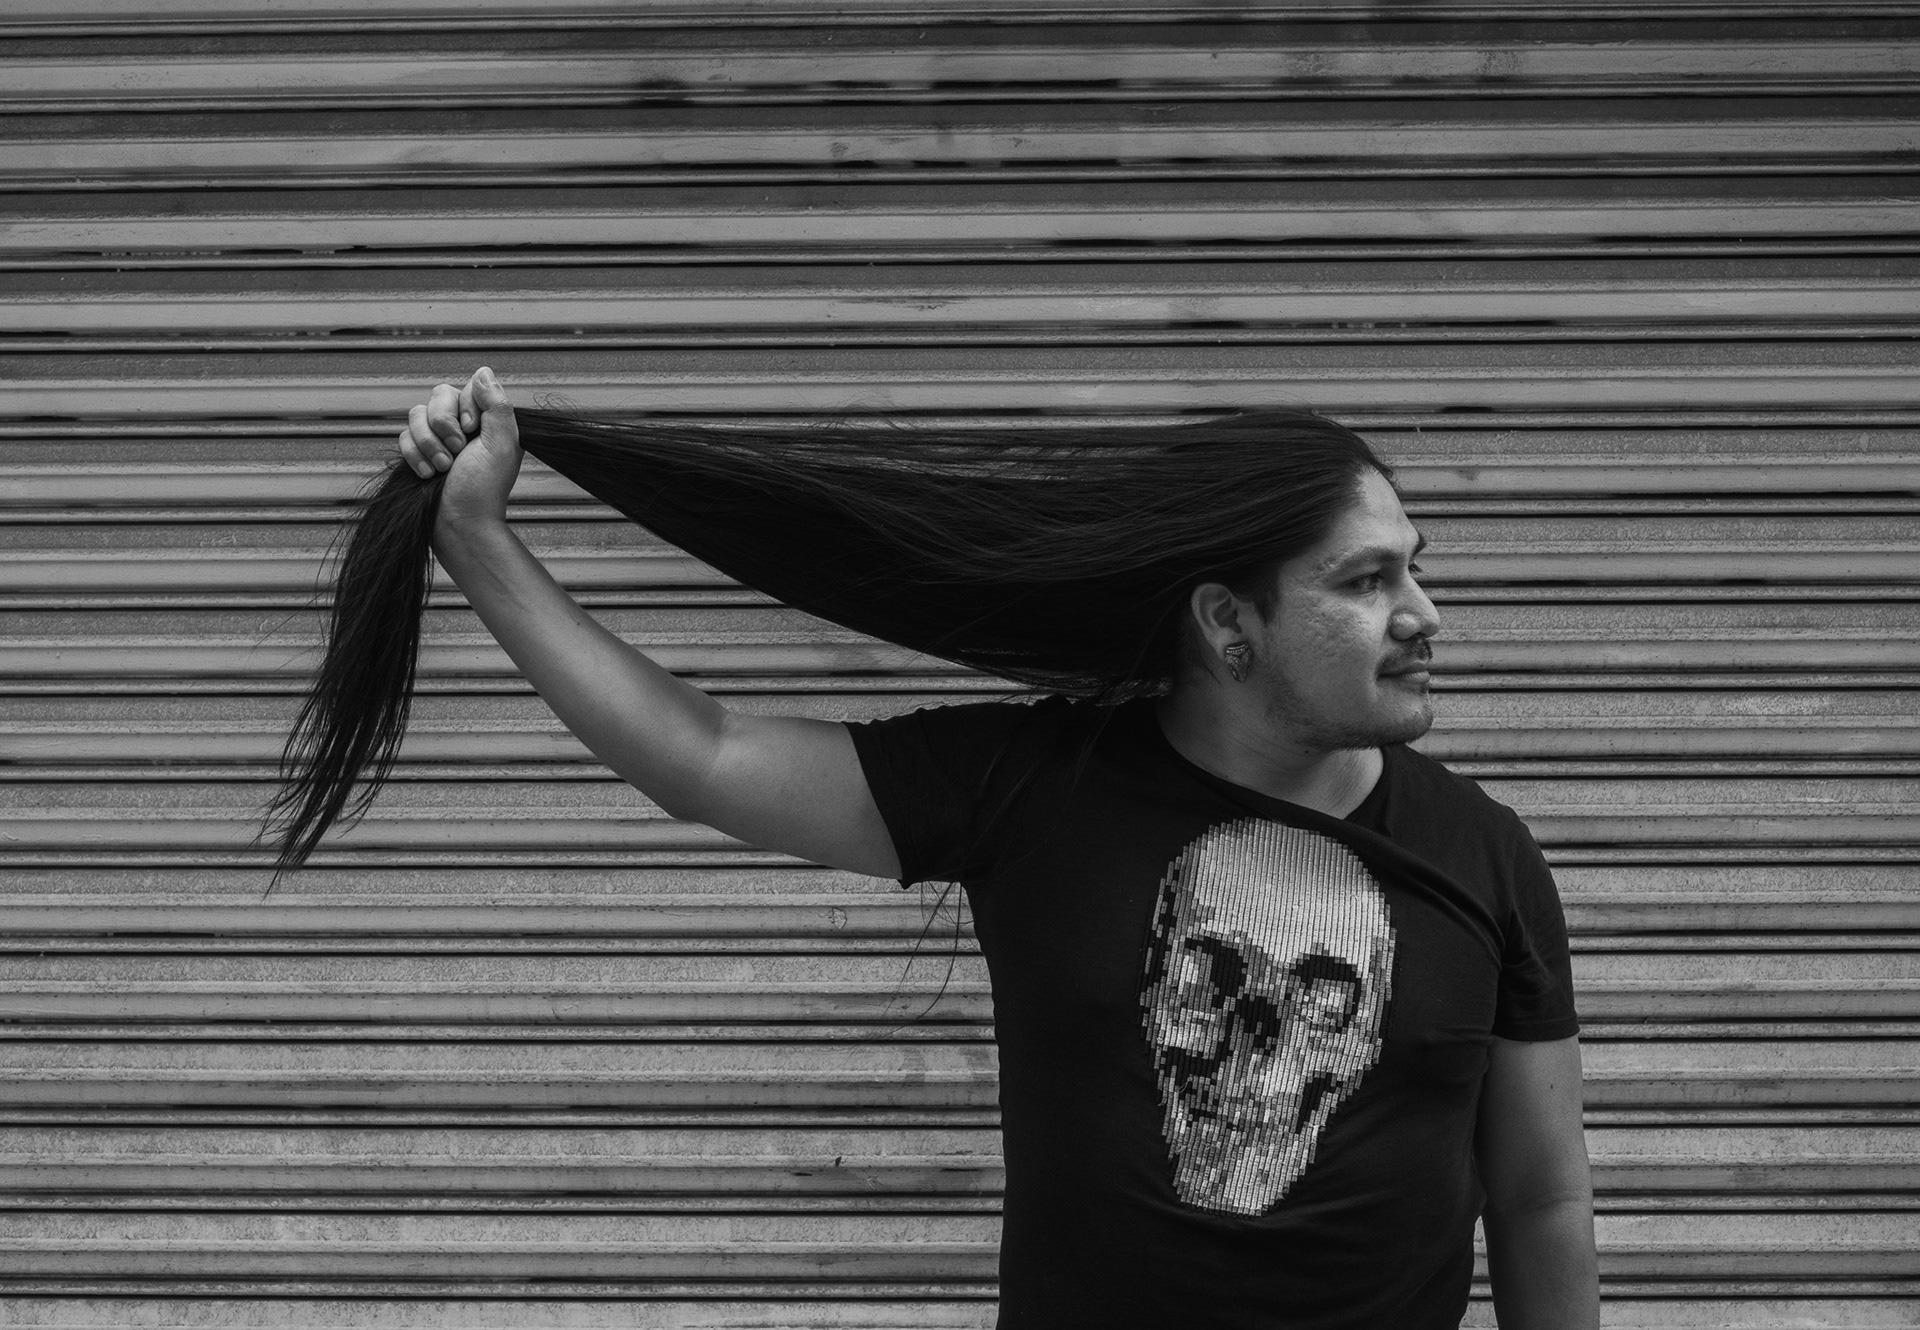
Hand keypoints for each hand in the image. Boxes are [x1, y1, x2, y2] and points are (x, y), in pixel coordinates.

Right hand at [397, 366, 521, 530]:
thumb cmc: (483, 489)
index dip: (465, 407)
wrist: (458, 524)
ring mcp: (438, 439)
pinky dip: (414, 455)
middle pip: (438, 395)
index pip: (466, 388)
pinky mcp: (417, 453)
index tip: (472, 431)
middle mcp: (462, 426)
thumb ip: (496, 405)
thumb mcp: (502, 444)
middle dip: (443, 425)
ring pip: (416, 414)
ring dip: (429, 443)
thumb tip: (483, 371)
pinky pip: (403, 435)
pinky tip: (427, 474)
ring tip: (443, 468)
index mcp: (487, 421)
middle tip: (457, 452)